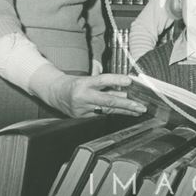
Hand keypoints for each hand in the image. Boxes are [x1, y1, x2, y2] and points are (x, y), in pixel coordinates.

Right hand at [30, 65, 146, 117]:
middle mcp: (83, 96)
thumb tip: (124, 85)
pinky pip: (101, 114)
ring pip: (107, 109)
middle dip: (127, 104)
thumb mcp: (89, 78)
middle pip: (108, 100)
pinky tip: (126, 112)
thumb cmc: (75, 83)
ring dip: (125, 110)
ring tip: (138, 110)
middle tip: (140, 106)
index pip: (103, 80)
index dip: (116, 80)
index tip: (130, 81)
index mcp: (85, 83)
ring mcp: (82, 108)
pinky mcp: (82, 117)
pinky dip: (114, 112)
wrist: (55, 93)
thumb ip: (105, 82)